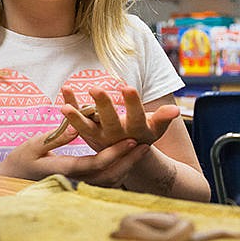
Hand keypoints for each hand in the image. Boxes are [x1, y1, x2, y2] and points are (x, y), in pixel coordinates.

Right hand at [0, 126, 150, 187]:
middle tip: (144, 145)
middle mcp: (74, 180)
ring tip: (139, 150)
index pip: (96, 163)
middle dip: (128, 160)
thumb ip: (57, 137)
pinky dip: (117, 172)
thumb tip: (76, 127)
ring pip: (109, 181)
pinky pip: (103, 181)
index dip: (115, 152)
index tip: (131, 139)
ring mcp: (77, 184)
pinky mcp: (78, 184)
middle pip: (109, 175)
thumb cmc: (20, 159)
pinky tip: (125, 160)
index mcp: (64, 169)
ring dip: (126, 166)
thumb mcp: (34, 144)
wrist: (13, 177)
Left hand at [57, 86, 178, 151]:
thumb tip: (175, 110)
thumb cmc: (141, 133)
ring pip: (86, 127)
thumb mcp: (154, 128)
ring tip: (65, 105)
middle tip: (96, 88)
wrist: (124, 154)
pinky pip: (75, 120)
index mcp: (135, 132)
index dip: (132, 103)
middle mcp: (115, 136)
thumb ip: (163, 118)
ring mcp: (98, 136)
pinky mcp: (85, 132)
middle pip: (109, 121)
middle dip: (103, 105)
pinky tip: (65, 89)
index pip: (135, 117)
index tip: (128, 86)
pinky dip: (70, 106)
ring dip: (75, 116)